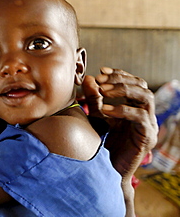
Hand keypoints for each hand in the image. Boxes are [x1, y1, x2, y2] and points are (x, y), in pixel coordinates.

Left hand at [82, 67, 157, 181]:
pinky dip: (122, 110)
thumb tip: (88, 78)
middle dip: (120, 79)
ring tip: (104, 91)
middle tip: (100, 80)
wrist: (106, 168)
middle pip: (141, 86)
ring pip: (146, 97)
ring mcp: (149, 124)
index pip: (133, 82)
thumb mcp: (96, 116)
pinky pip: (140, 117)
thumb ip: (94, 98)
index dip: (119, 74)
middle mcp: (145, 113)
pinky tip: (105, 110)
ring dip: (123, 90)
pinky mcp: (147, 136)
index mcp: (134, 106)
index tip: (101, 70)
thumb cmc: (102, 142)